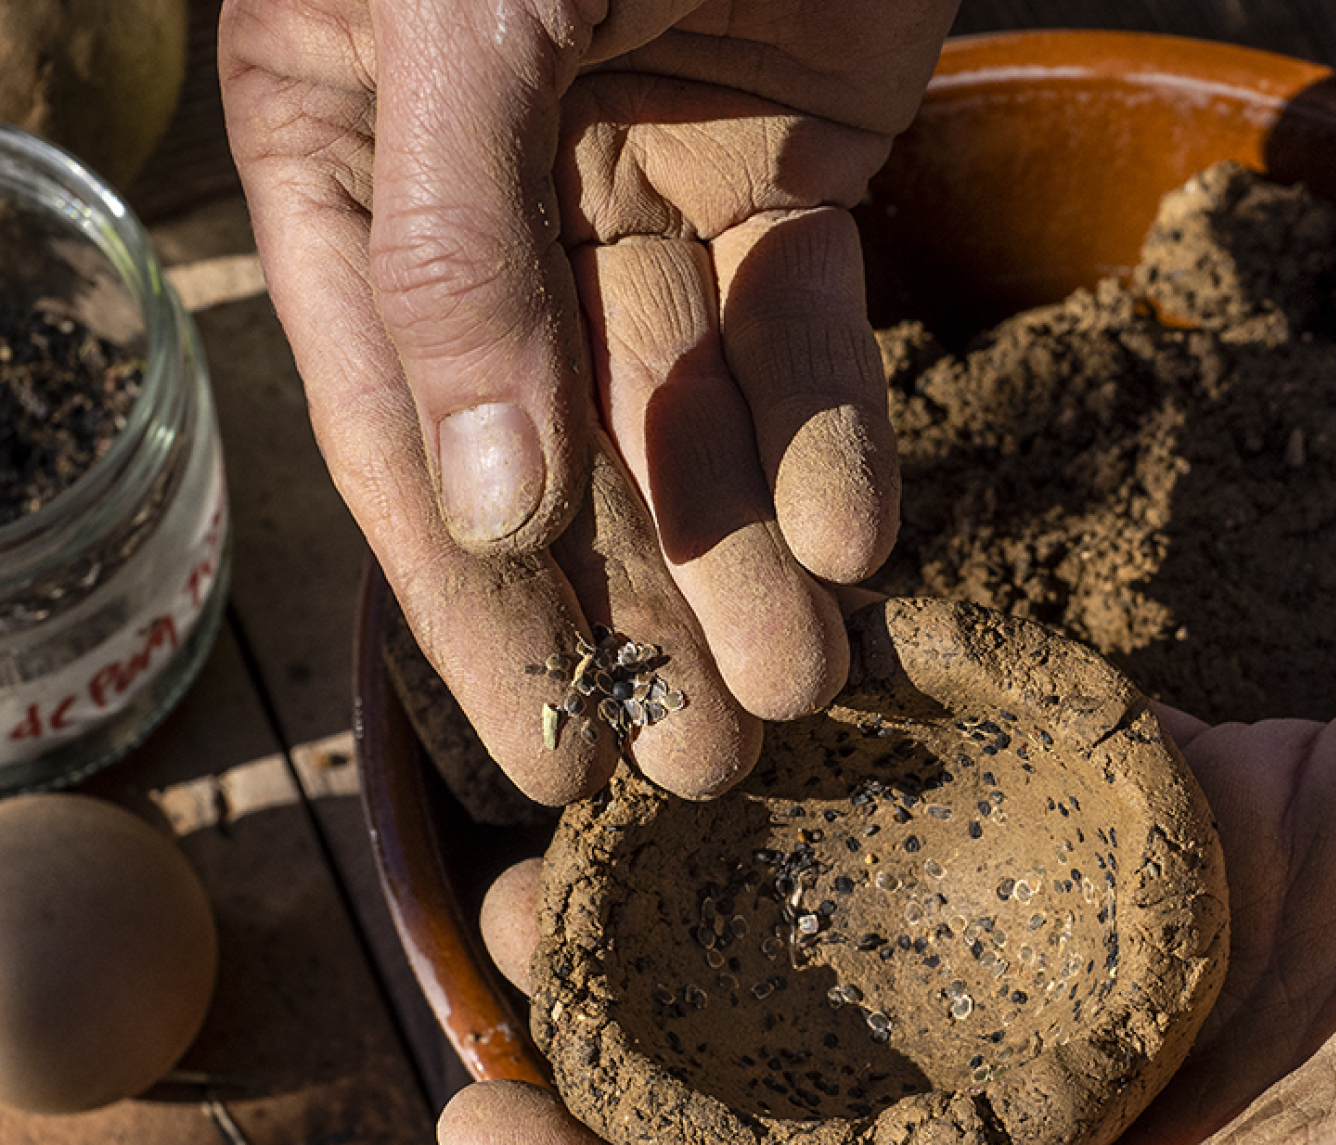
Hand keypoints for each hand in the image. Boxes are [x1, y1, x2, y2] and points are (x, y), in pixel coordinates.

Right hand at [220, 0, 957, 800]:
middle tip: (712, 766)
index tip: (556, 756)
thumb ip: (456, 254)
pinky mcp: (793, 162)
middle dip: (643, 613)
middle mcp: (499, 201)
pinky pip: (812, 323)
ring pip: (699, 415)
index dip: (483, 609)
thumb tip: (482, 501)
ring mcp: (651, 185)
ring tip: (807, 692)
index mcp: (359, 171)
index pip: (411, 438)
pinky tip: (864, 546)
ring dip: (752, 556)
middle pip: (568, 457)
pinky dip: (841, 429)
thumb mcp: (463, 15)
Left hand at [439, 683, 1335, 1144]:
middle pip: (812, 1108)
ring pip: (882, 940)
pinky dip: (903, 738)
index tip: (493, 1126)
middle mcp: (1099, 1119)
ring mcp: (1129, 963)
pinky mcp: (1182, 822)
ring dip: (742, 883)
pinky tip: (799, 678)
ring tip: (603, 794)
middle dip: (646, 1041)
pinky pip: (1004, 780)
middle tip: (503, 930)